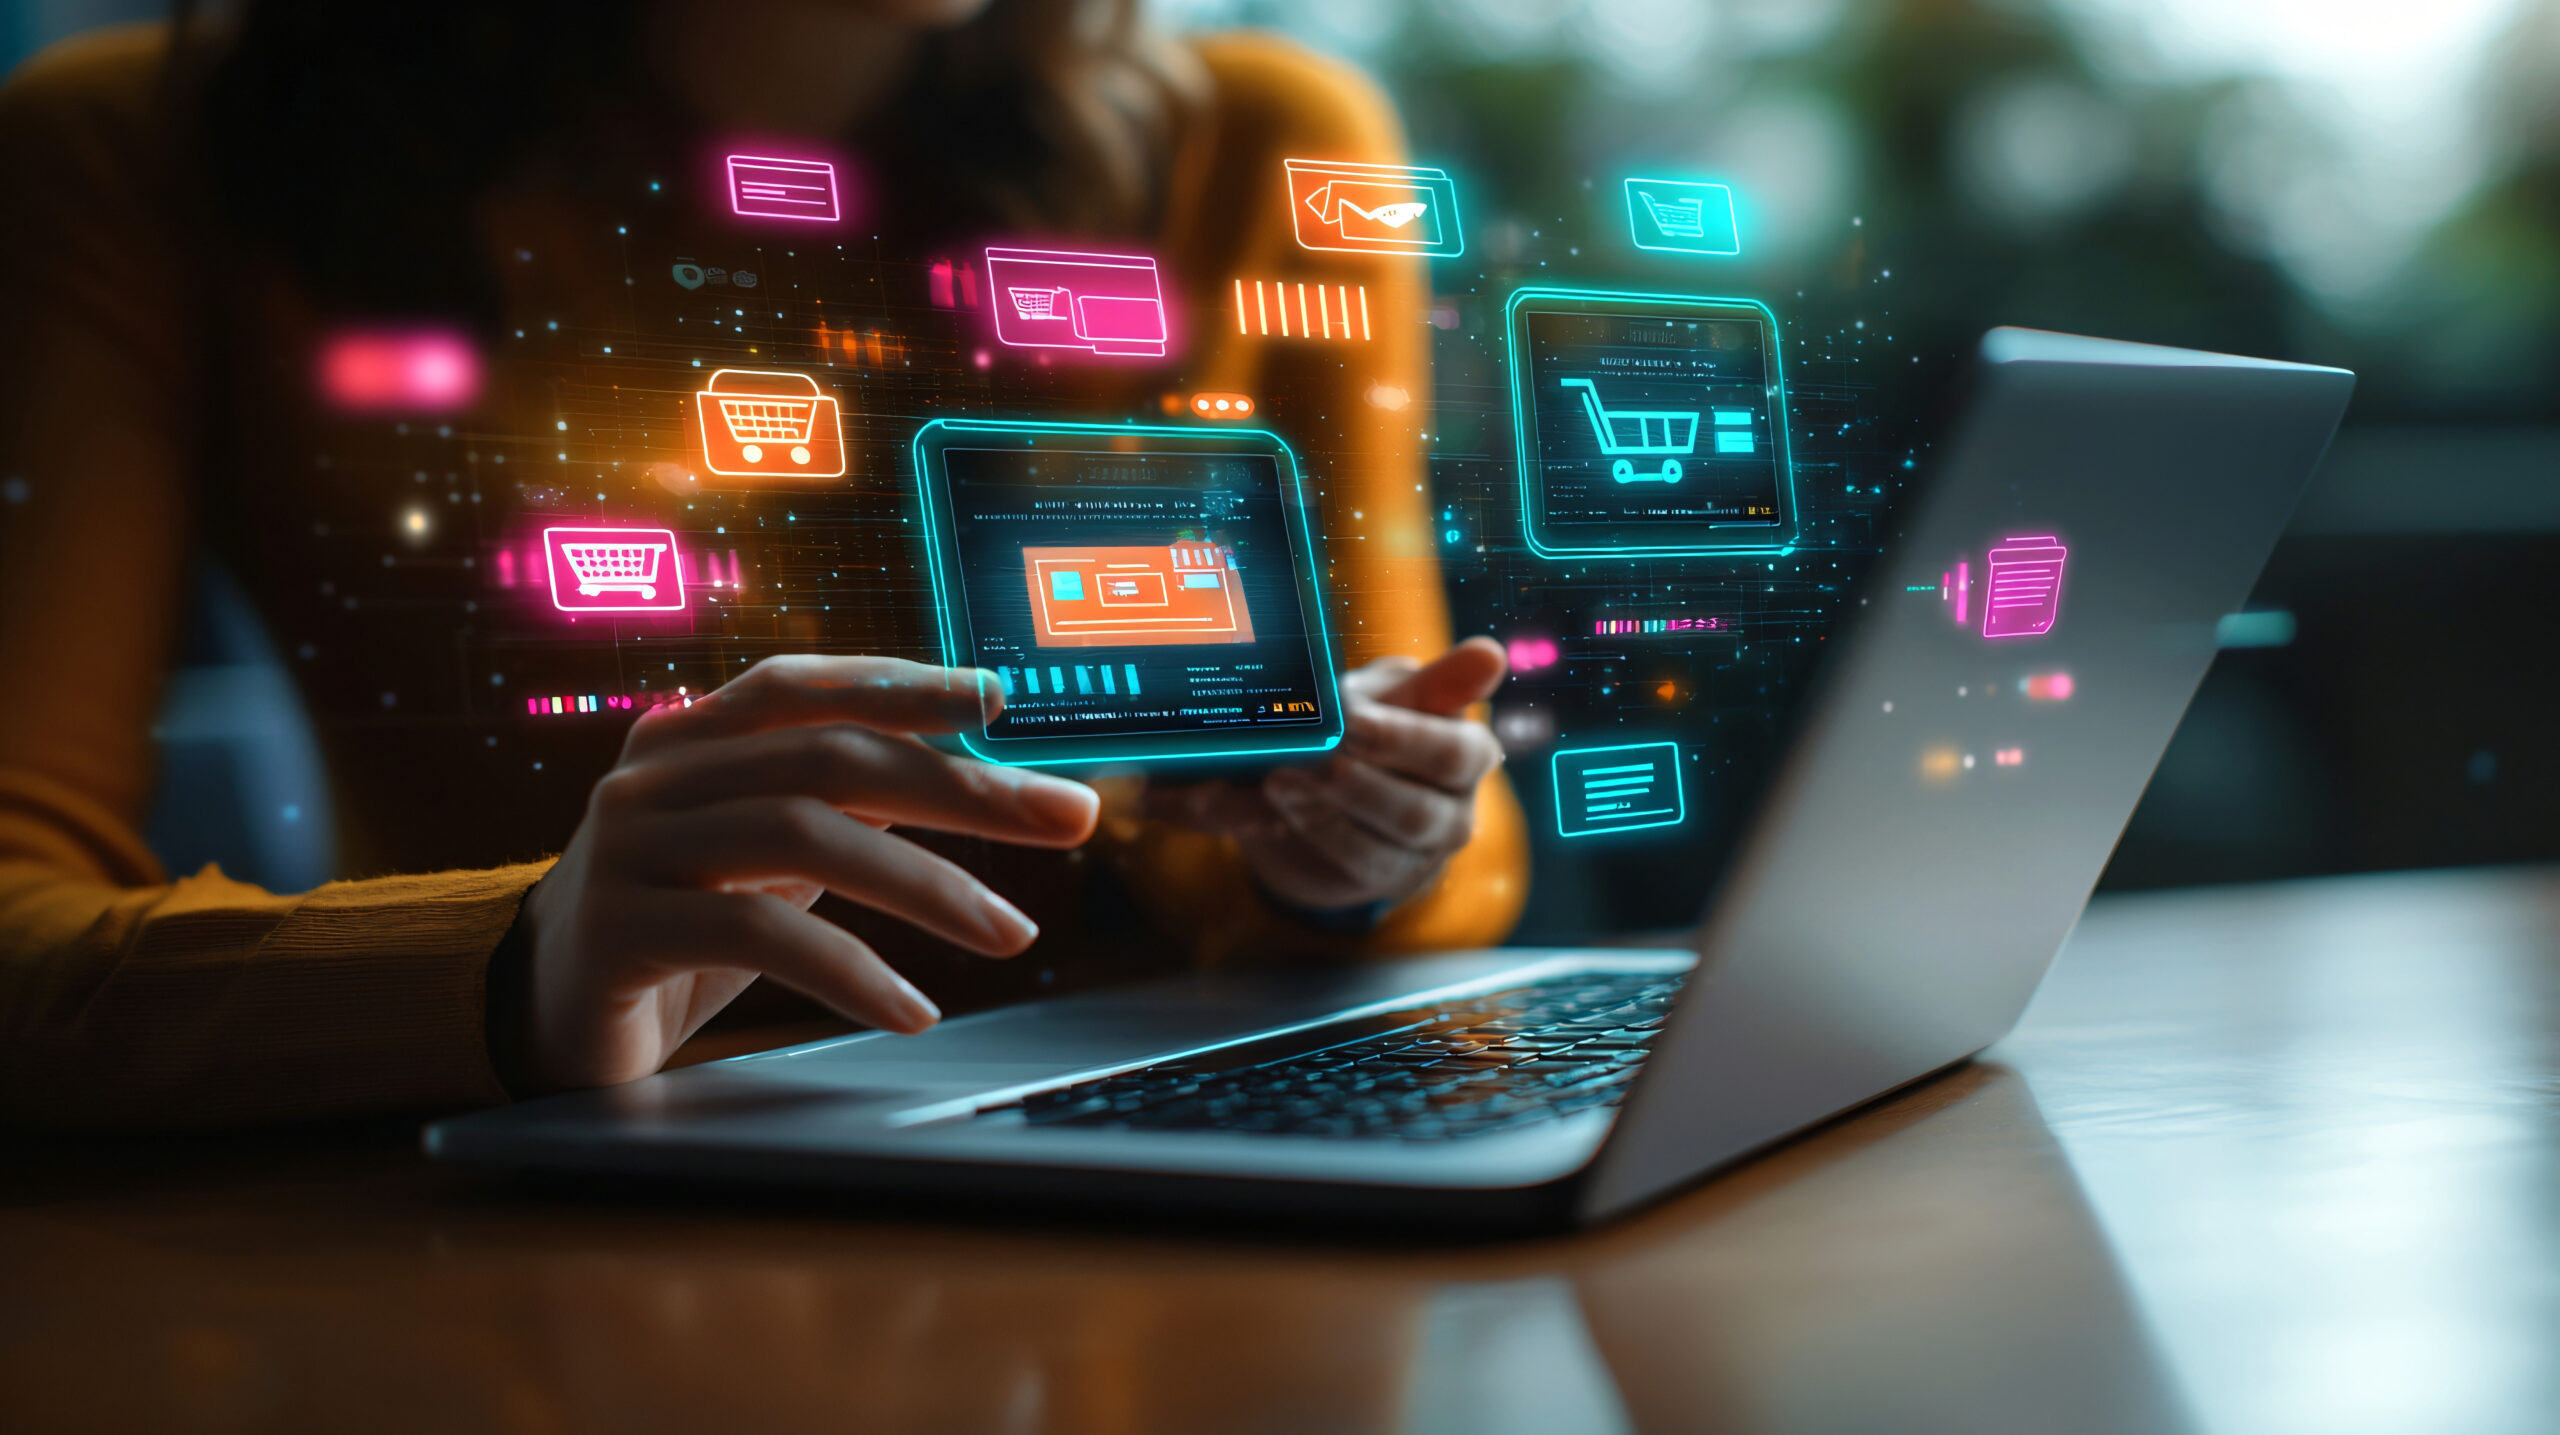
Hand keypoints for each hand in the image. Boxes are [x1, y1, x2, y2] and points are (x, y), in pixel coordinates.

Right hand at [518, 655, 1098, 1090]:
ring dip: (928, 885)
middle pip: (832, 758)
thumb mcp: (767, 855)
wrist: (541, 1014)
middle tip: (1069, 819)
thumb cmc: (679, 925)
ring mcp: (631, 845)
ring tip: (1011, 932)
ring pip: (803, 835)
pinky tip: (912, 1010)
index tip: (1002, 697)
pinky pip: (754, 934)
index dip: (905, 683)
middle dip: (965, 790)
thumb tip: (987, 778)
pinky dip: (850, 972)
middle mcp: (657, 773)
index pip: (810, 687)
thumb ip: (845, 802)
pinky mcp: (621, 929)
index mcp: (695, 736)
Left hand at [1148, 637, 1507, 915]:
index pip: (1458, 748)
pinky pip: (1364, 860)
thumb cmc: (1365, 727)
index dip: (1407, 736)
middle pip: (1426, 804)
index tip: (1354, 718)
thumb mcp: (1387, 696)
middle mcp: (1459, 802)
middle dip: (1366, 775)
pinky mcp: (1393, 876)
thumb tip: (1490, 655)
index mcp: (1467, 746)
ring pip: (1397, 836)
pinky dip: (1320, 829)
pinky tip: (1281, 804)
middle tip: (1316, 750)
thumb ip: (1429, 684)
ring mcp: (1427, 847)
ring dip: (1337, 804)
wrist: (1328, 792)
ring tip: (1282, 775)